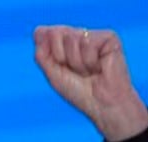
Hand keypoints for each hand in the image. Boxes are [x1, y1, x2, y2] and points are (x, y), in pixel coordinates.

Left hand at [33, 26, 147, 141]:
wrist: (102, 104)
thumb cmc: (79, 92)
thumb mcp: (53, 74)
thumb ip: (42, 54)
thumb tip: (38, 31)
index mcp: (63, 43)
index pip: (44, 33)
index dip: (49, 54)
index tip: (61, 69)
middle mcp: (78, 35)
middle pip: (56, 34)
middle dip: (62, 58)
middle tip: (76, 72)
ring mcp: (93, 35)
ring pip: (72, 38)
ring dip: (77, 63)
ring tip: (89, 71)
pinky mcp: (108, 37)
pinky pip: (88, 42)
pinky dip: (90, 61)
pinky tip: (99, 67)